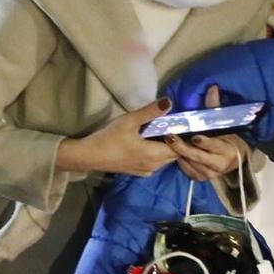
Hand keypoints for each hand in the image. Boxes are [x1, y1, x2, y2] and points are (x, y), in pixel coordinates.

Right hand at [56, 98, 178, 175]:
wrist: (88, 156)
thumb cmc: (109, 138)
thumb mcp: (130, 121)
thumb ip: (150, 112)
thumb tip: (169, 101)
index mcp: (156, 154)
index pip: (181, 148)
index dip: (185, 138)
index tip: (185, 125)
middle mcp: (155, 166)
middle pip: (175, 155)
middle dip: (177, 142)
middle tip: (175, 126)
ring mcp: (146, 170)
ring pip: (165, 160)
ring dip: (167, 148)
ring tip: (164, 133)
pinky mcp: (137, 172)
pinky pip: (155, 163)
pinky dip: (157, 154)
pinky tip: (150, 145)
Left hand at [162, 85, 249, 181]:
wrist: (234, 158)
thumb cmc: (228, 137)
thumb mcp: (223, 124)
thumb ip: (215, 107)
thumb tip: (212, 87)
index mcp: (227, 150)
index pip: (214, 146)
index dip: (204, 142)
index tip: (194, 137)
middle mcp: (218, 164)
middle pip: (197, 156)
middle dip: (182, 147)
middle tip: (169, 137)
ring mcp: (208, 173)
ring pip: (189, 163)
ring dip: (178, 153)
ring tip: (167, 142)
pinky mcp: (200, 178)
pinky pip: (185, 169)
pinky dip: (179, 160)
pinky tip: (170, 151)